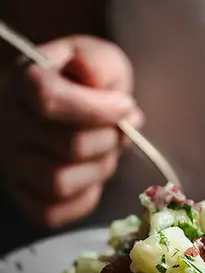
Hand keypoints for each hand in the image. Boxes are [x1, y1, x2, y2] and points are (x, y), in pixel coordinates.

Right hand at [0, 35, 142, 228]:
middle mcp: (7, 123)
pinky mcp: (22, 194)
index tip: (124, 105)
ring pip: (59, 182)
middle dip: (109, 140)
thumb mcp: (101, 59)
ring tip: (106, 151)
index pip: (49, 98)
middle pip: (68, 146)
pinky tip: (91, 173)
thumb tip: (88, 75)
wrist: (78, 109)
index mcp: (23, 81)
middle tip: (120, 130)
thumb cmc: (90, 83)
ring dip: (99, 169)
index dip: (97, 108)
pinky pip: (51, 213)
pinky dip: (83, 198)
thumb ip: (98, 63)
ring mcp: (11, 162)